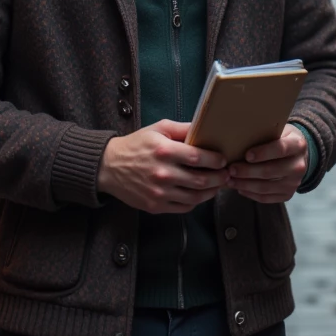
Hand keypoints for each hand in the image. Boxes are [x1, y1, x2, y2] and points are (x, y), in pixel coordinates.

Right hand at [98, 120, 227, 213]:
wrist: (109, 167)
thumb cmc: (136, 145)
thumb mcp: (158, 129)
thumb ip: (182, 128)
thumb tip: (205, 127)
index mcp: (164, 151)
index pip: (199, 158)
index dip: (216, 160)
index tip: (223, 160)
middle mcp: (163, 173)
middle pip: (201, 180)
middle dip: (219, 178)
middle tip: (226, 174)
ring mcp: (159, 192)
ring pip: (195, 197)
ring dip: (211, 192)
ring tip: (217, 185)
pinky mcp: (155, 206)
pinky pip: (183, 207)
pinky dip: (196, 202)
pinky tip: (200, 194)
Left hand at [227, 125, 307, 203]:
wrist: (298, 155)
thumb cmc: (281, 138)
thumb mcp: (277, 130)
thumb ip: (263, 134)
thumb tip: (237, 140)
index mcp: (298, 145)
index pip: (280, 149)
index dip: (263, 153)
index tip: (246, 155)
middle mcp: (298, 166)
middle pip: (270, 171)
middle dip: (247, 171)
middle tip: (231, 169)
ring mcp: (294, 183)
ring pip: (265, 187)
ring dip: (245, 185)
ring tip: (230, 180)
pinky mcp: (288, 195)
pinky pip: (266, 198)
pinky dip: (250, 194)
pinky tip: (239, 188)